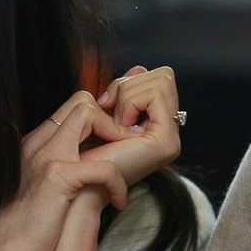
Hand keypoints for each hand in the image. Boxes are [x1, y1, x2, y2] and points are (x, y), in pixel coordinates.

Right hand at [0, 91, 130, 250]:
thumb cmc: (31, 231)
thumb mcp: (48, 190)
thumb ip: (66, 170)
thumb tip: (96, 164)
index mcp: (35, 144)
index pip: (73, 107)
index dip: (101, 121)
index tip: (116, 148)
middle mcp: (37, 143)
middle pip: (81, 100)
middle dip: (111, 120)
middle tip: (125, 152)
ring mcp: (45, 156)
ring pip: (89, 113)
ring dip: (116, 137)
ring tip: (123, 170)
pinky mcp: (56, 177)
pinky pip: (103, 165)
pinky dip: (118, 183)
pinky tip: (118, 202)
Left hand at [82, 65, 181, 185]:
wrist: (78, 183)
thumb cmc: (85, 151)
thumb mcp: (107, 111)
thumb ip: (125, 90)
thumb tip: (139, 67)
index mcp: (159, 125)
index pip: (160, 79)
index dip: (129, 83)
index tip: (107, 105)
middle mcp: (170, 132)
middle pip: (164, 76)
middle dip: (129, 86)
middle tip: (110, 112)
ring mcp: (172, 139)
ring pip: (162, 81)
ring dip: (128, 95)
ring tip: (115, 123)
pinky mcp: (166, 142)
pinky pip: (154, 95)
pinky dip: (130, 103)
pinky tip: (119, 127)